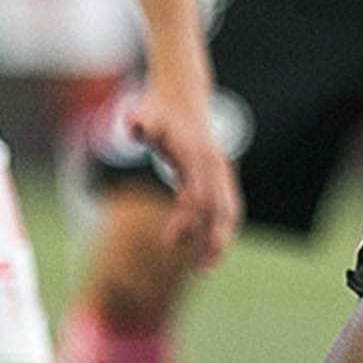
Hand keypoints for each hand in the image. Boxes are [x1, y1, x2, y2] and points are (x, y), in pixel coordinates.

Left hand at [120, 76, 241, 269]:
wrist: (183, 91)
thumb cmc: (158, 108)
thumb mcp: (145, 114)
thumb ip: (140, 122)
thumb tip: (133, 124)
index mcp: (197, 157)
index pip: (198, 199)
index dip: (187, 224)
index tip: (171, 243)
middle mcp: (214, 165)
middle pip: (221, 211)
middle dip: (213, 242)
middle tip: (200, 271)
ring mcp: (221, 168)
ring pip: (230, 210)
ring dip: (222, 239)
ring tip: (206, 266)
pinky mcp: (220, 172)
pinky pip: (228, 205)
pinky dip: (223, 227)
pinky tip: (209, 245)